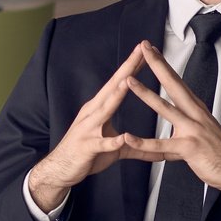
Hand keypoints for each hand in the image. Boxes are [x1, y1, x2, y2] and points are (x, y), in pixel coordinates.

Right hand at [25, 44, 151, 210]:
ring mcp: (88, 128)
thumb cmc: (88, 155)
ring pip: (104, 109)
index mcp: (100, 108)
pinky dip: (111, 141)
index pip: (118, 83)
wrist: (59, 169)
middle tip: (141, 51)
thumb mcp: (115, 149)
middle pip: (113, 87)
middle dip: (127, 69)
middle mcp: (93, 112)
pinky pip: (101, 143)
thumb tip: (161, 151)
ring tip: (129, 82)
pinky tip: (122, 139)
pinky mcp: (87, 147)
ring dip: (116, 95)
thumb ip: (138, 147)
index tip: (146, 51)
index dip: (132, 67)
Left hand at [117, 40, 220, 192]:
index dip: (164, 65)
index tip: (152, 50)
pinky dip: (143, 143)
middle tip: (144, 48)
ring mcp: (192, 130)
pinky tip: (128, 138)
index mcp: (196, 109)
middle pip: (173, 85)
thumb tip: (171, 135)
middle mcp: (195, 114)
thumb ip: (181, 133)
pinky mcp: (189, 148)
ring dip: (145, 94)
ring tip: (129, 81)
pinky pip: (161, 145)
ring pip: (165, 109)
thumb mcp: (200, 135)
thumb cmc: (219, 154)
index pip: (177, 82)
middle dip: (157, 65)